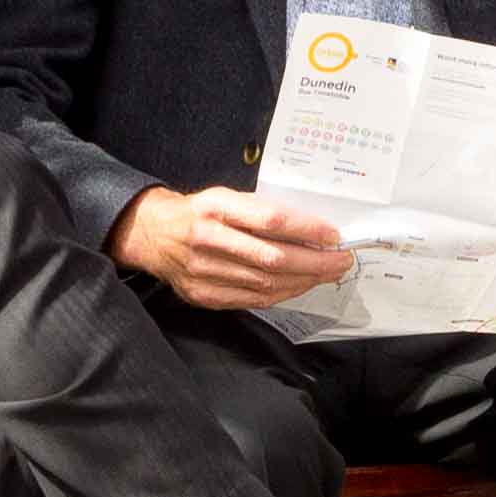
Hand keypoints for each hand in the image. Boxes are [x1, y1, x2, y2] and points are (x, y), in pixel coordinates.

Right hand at [112, 185, 352, 309]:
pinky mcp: (203, 295)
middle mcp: (207, 239)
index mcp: (215, 207)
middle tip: (341, 260)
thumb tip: (311, 228)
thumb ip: (261, 210)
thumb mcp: (226, 197)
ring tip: (328, 274)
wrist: (154, 235)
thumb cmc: (199, 212)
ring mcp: (203, 272)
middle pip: (272, 258)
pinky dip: (283, 294)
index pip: (269, 220)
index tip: (332, 235)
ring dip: (304, 280)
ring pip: (265, 282)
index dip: (306, 230)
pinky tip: (300, 286)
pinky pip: (252, 299)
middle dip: (315, 262)